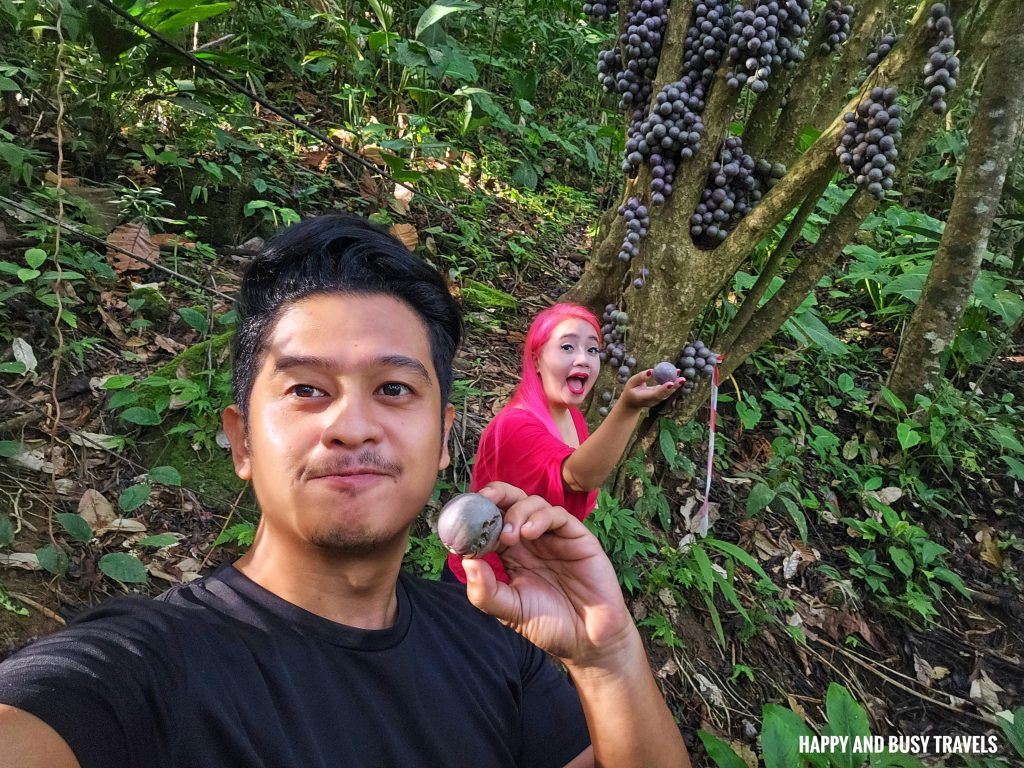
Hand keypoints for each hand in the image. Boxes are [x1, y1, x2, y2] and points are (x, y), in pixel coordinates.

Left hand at [462, 482, 634, 665]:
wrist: (588, 642)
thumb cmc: (549, 625)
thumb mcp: (510, 611)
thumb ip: (486, 592)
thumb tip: (466, 562)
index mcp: (512, 554)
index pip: (491, 523)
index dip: (476, 517)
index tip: (460, 520)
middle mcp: (532, 540)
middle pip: (511, 503)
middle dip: (494, 496)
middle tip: (481, 502)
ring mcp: (555, 537)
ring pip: (533, 503)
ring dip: (516, 512)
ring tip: (509, 535)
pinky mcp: (578, 538)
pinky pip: (558, 516)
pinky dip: (541, 517)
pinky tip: (530, 533)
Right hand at [617, 368, 682, 410]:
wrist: (632, 402)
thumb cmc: (630, 391)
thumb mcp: (631, 382)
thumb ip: (640, 377)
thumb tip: (651, 371)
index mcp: (644, 398)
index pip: (655, 394)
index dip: (664, 389)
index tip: (671, 383)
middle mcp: (653, 401)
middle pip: (666, 394)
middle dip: (674, 386)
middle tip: (681, 378)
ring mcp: (658, 400)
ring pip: (668, 392)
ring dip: (676, 383)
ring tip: (679, 371)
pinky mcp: (661, 397)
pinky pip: (668, 389)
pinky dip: (673, 381)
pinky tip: (677, 372)